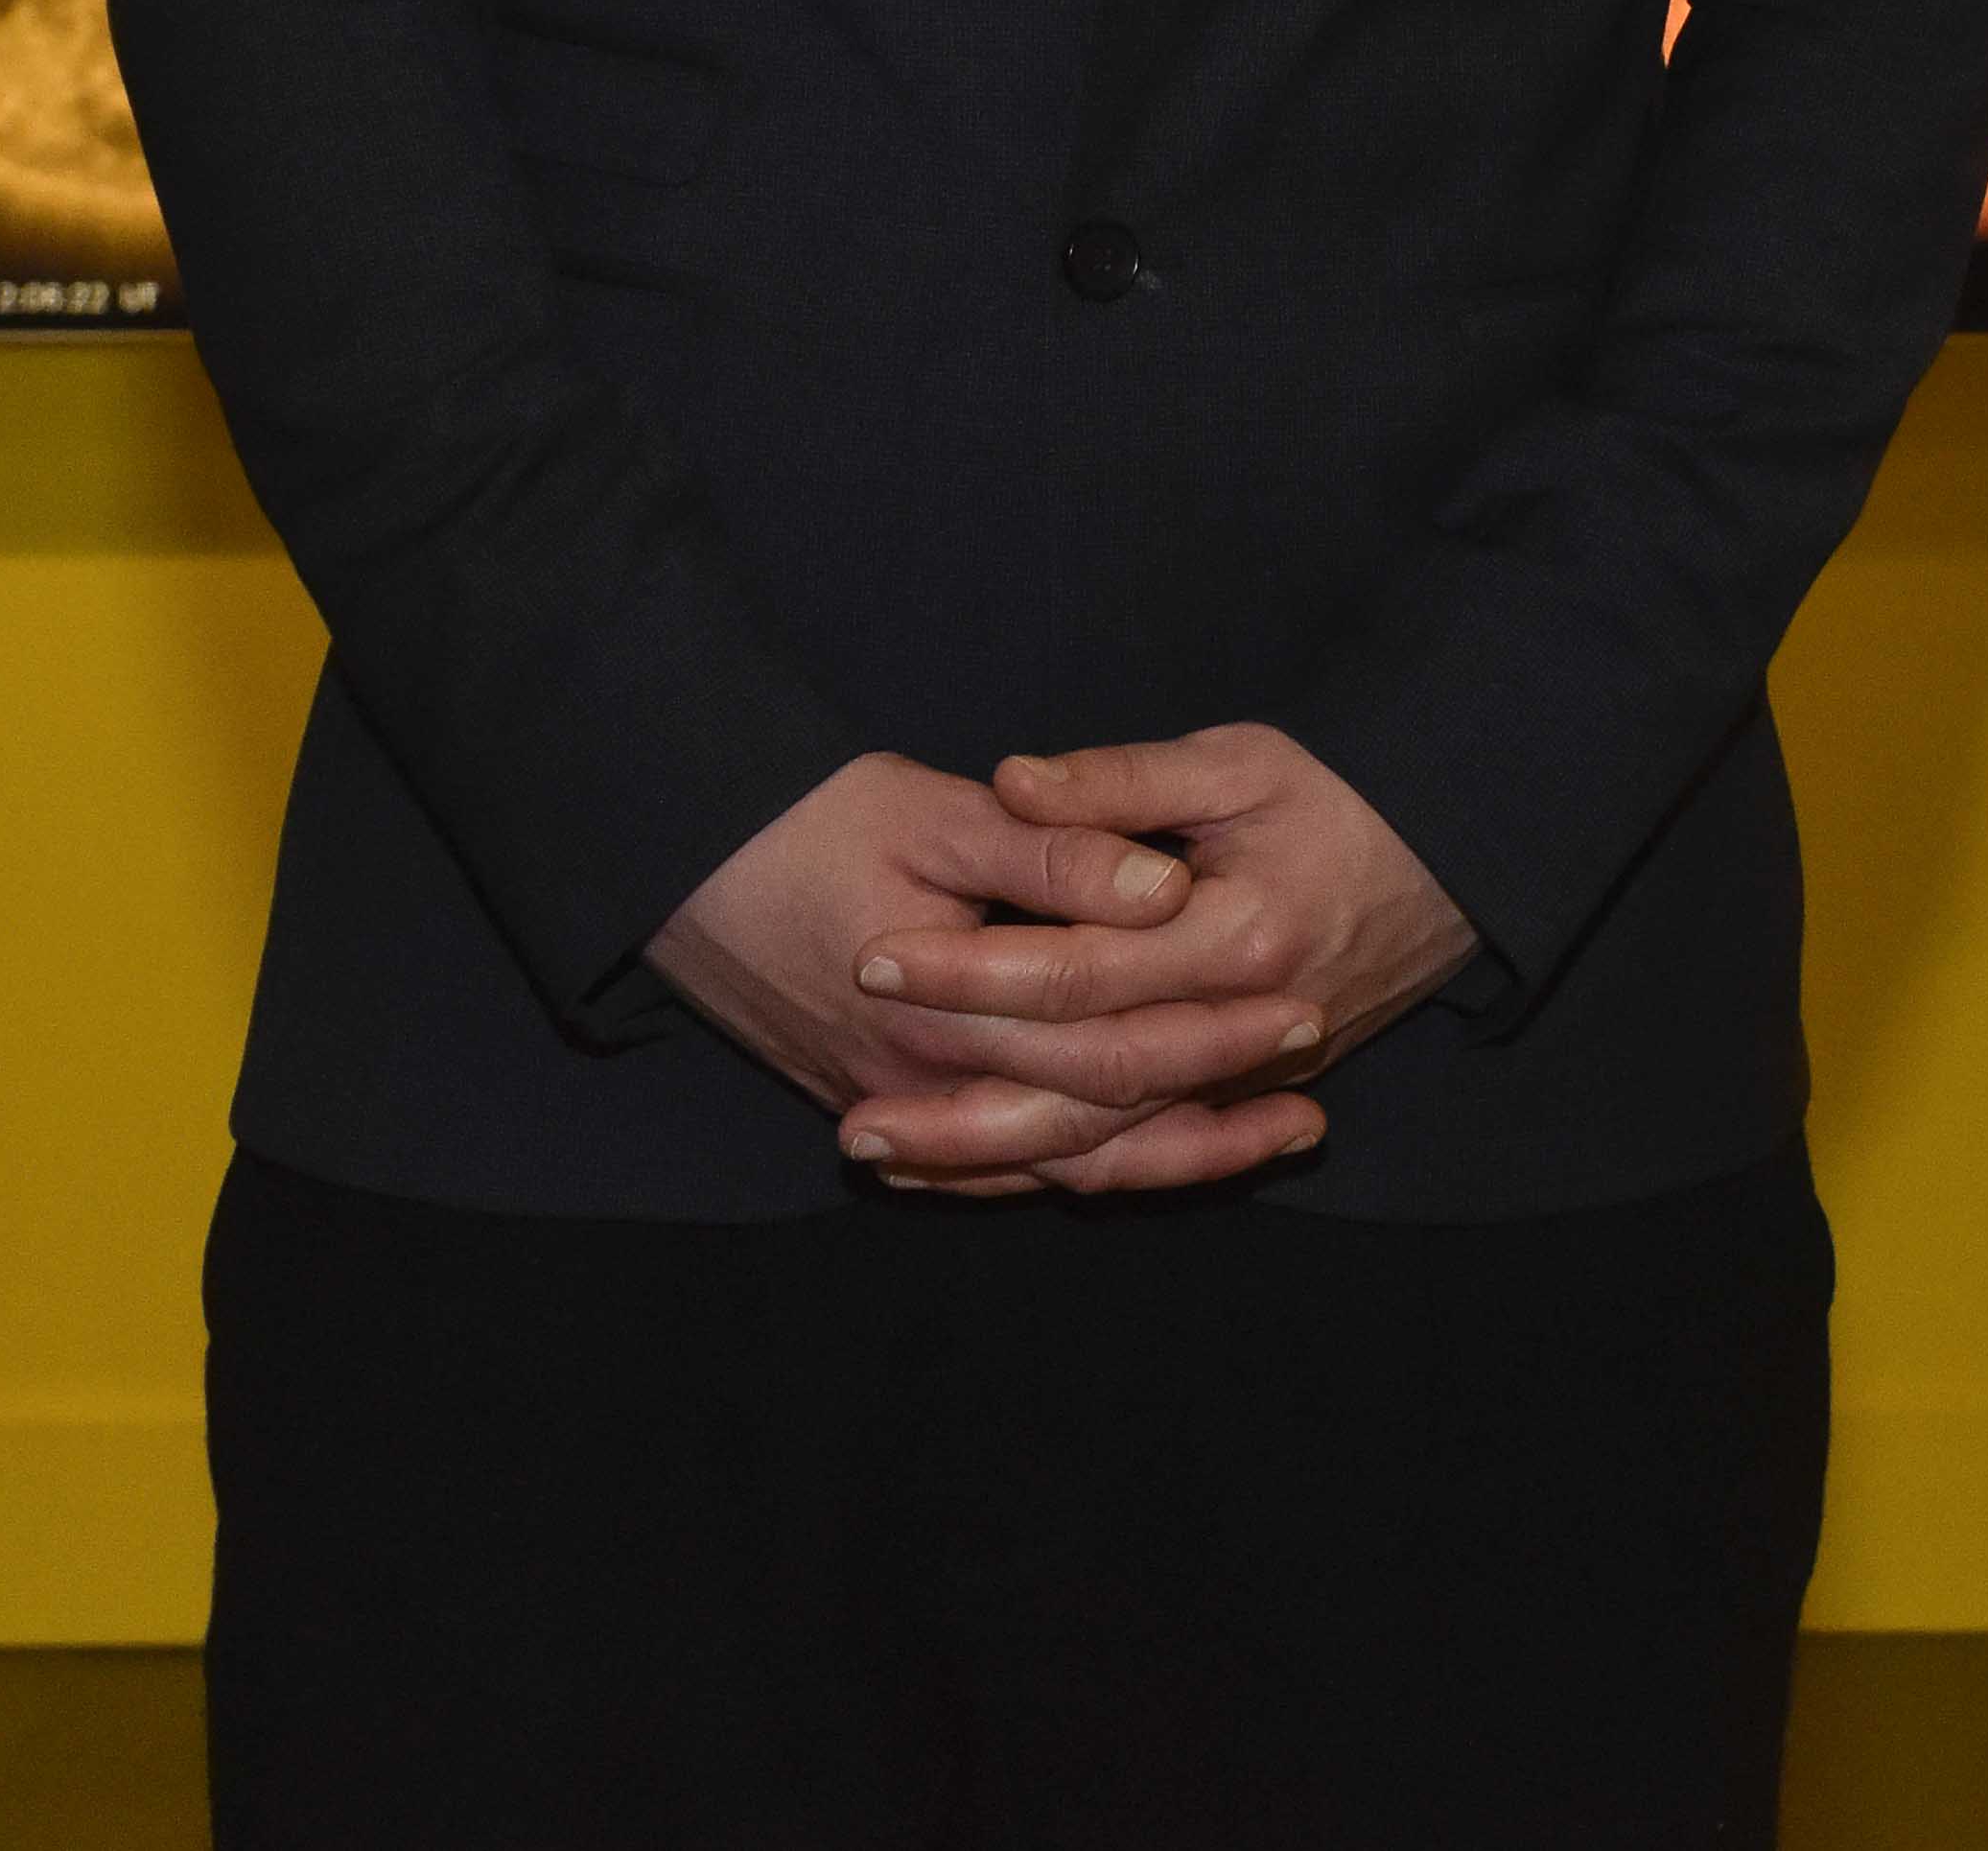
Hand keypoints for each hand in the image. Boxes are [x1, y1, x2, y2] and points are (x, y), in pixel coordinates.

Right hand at [645, 752, 1320, 1194]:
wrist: (676, 865)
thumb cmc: (806, 822)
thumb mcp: (934, 814)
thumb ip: (1054, 854)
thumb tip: (1163, 889)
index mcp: (948, 1013)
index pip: (1112, 1049)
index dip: (1215, 1037)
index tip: (1301, 1005)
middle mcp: (924, 1088)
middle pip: (1095, 1130)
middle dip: (1212, 1111)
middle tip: (1311, 1079)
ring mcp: (898, 1112)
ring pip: (1051, 1171)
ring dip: (1165, 1159)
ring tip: (1269, 1137)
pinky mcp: (880, 1110)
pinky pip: (995, 1175)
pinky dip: (1078, 1171)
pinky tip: (1145, 1157)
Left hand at [826, 722, 1478, 1196]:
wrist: (1459, 862)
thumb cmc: (1344, 796)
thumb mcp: (1241, 761)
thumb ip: (1121, 781)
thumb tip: (1011, 780)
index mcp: (1237, 935)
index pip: (1081, 969)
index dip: (973, 969)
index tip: (876, 958)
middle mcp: (1245, 1027)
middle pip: (1083, 1084)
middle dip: (962, 1102)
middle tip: (853, 1114)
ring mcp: (1252, 1078)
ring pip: (1109, 1144)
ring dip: (993, 1159)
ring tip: (885, 1157)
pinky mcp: (1249, 1098)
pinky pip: (1142, 1153)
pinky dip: (1054, 1167)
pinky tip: (972, 1172)